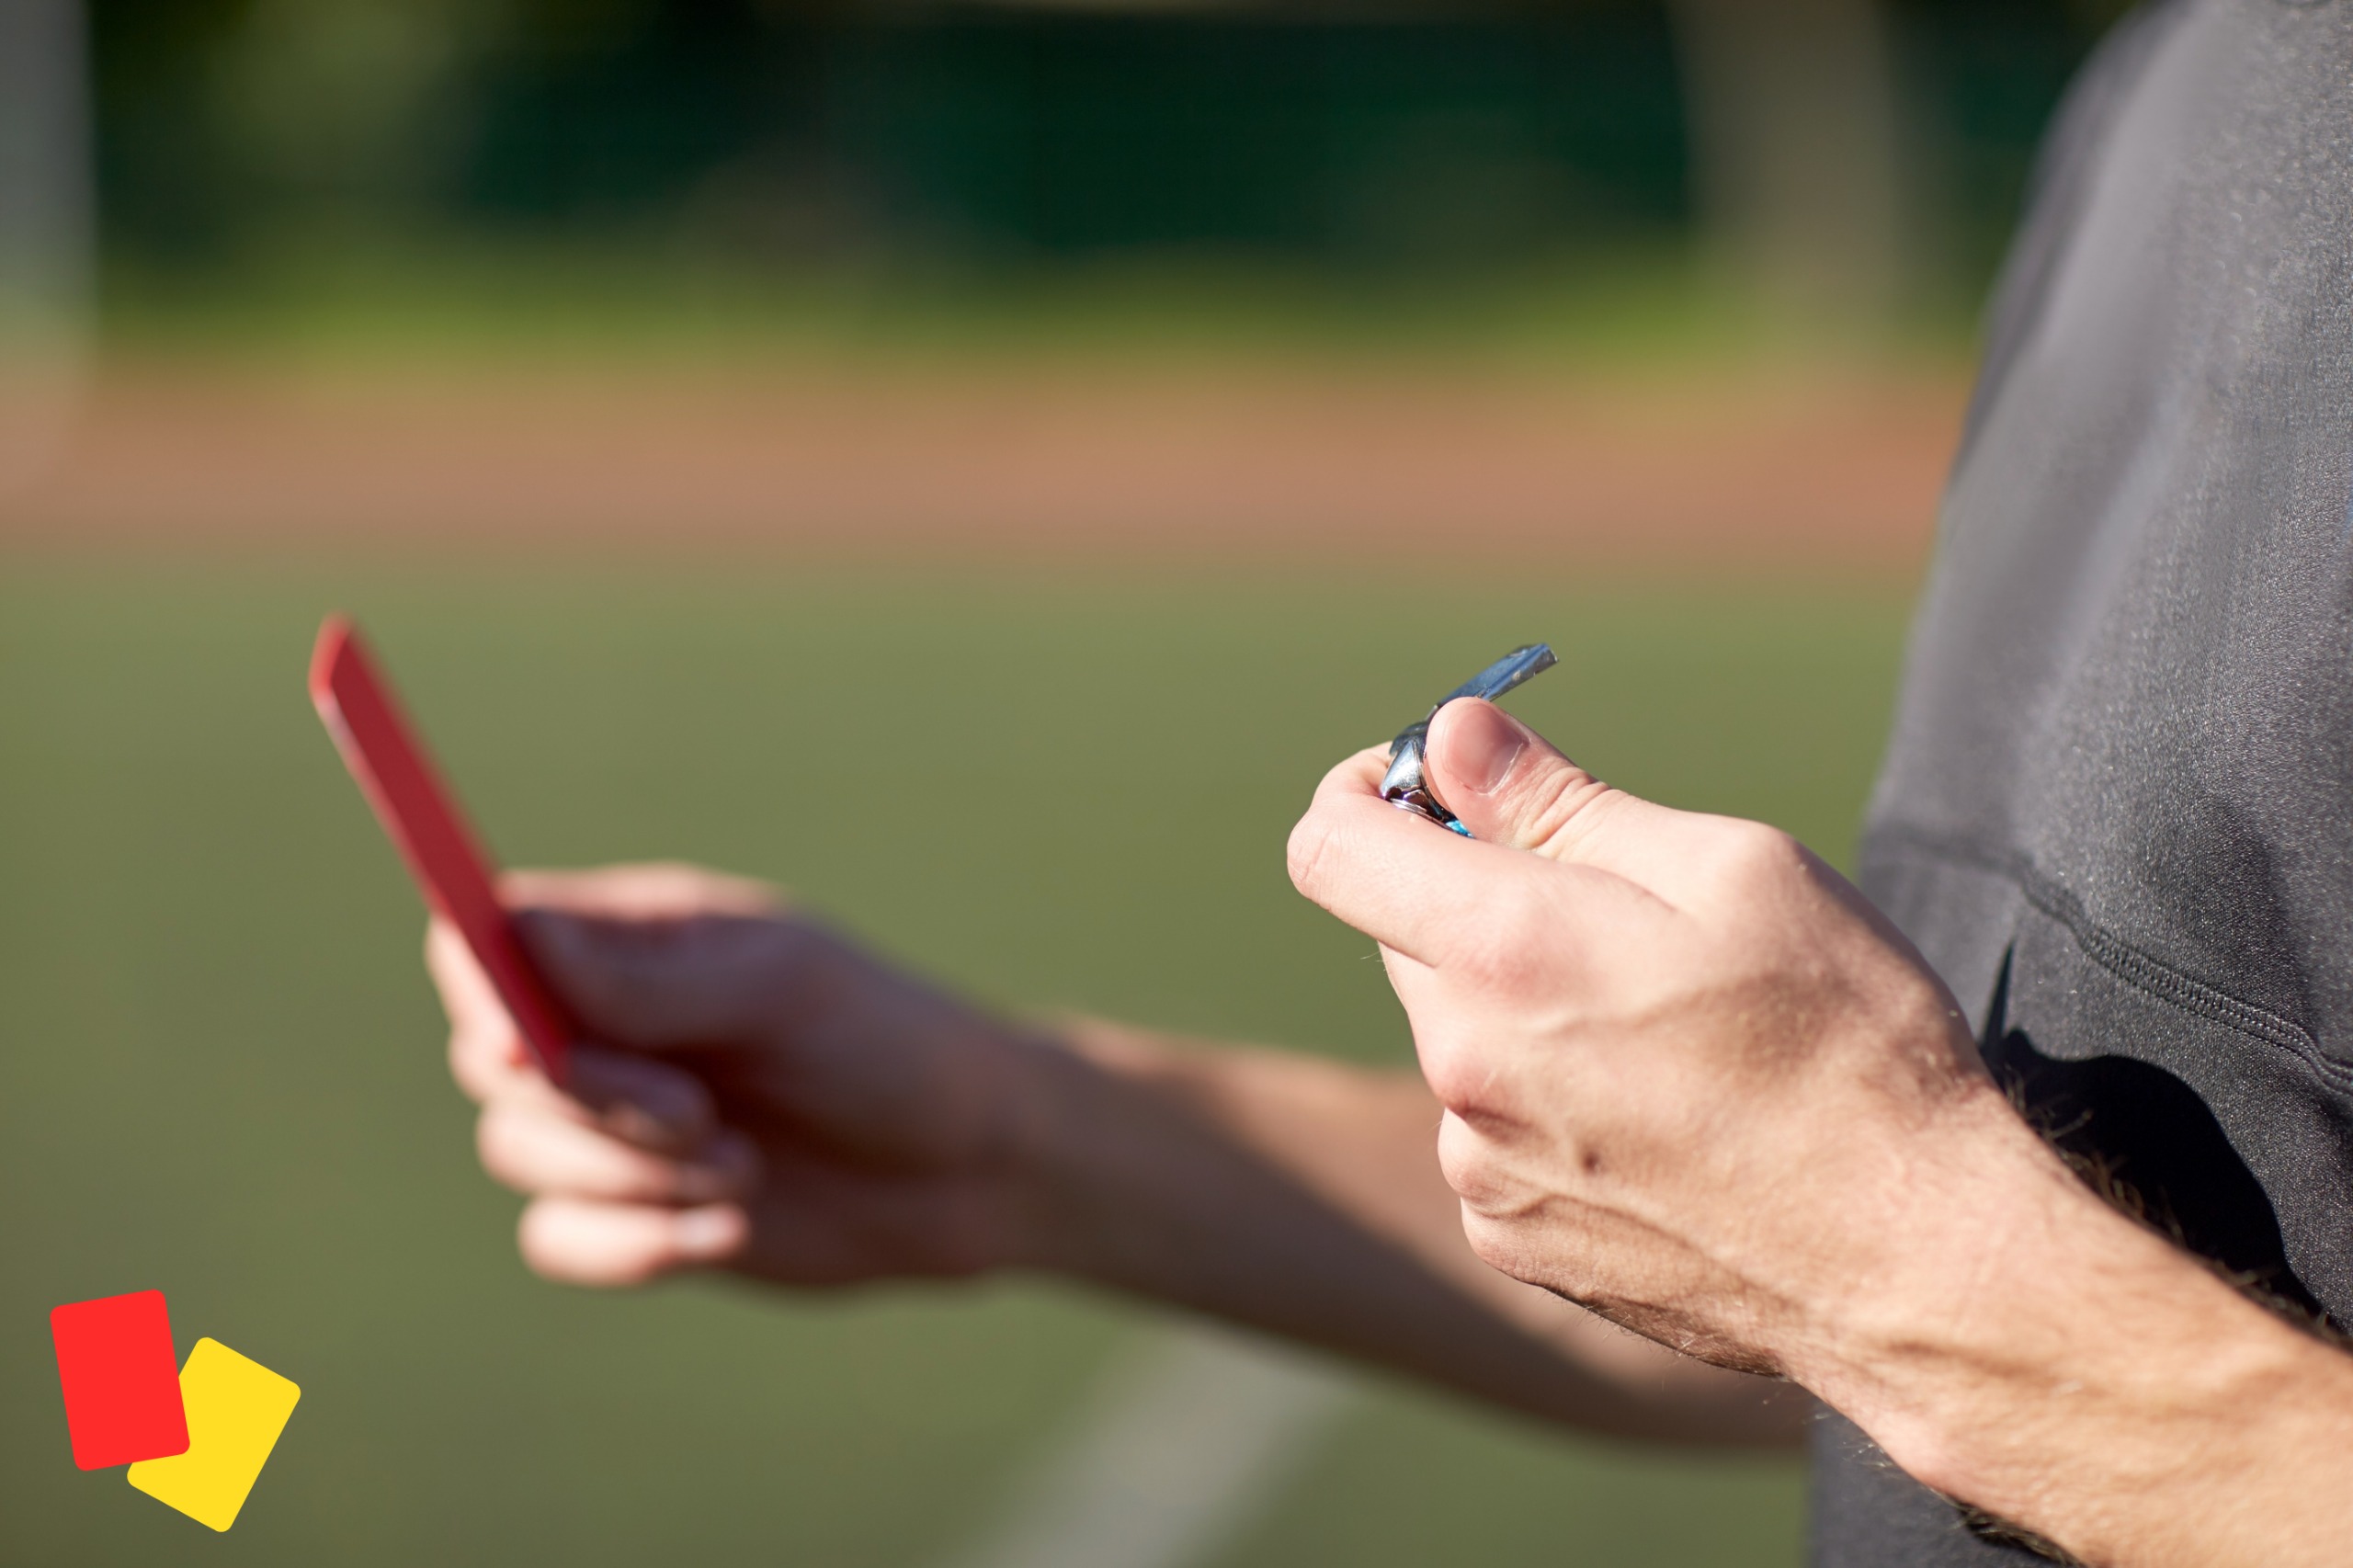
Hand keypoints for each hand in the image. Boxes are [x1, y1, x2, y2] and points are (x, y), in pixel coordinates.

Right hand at [431, 864, 1054, 1287]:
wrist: (972, 1171)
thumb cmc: (892, 1046)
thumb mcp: (784, 991)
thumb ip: (651, 978)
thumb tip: (511, 931)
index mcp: (639, 937)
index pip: (489, 938)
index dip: (486, 991)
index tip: (532, 1045)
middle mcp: (607, 1021)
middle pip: (490, 1058)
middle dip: (587, 1101)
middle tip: (699, 1115)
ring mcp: (613, 1118)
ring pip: (517, 1153)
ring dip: (628, 1177)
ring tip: (744, 1169)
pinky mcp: (633, 1208)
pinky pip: (559, 1237)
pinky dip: (635, 1244)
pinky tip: (735, 1233)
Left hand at [1285, 698, 2034, 1385]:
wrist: (1910, 1258)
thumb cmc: (1844, 1041)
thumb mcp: (1732, 869)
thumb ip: (1561, 799)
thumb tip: (1449, 736)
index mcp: (1504, 949)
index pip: (1331, 847)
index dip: (1364, 793)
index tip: (1432, 785)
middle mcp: (1461, 1063)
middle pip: (1405, 937)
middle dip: (1480, 901)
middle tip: (1617, 915)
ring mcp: (1477, 1163)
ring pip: (1456, 1037)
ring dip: (1519, 1009)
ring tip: (1663, 1036)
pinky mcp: (1508, 1238)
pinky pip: (1488, 1132)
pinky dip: (1543, 1105)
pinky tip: (1658, 1123)